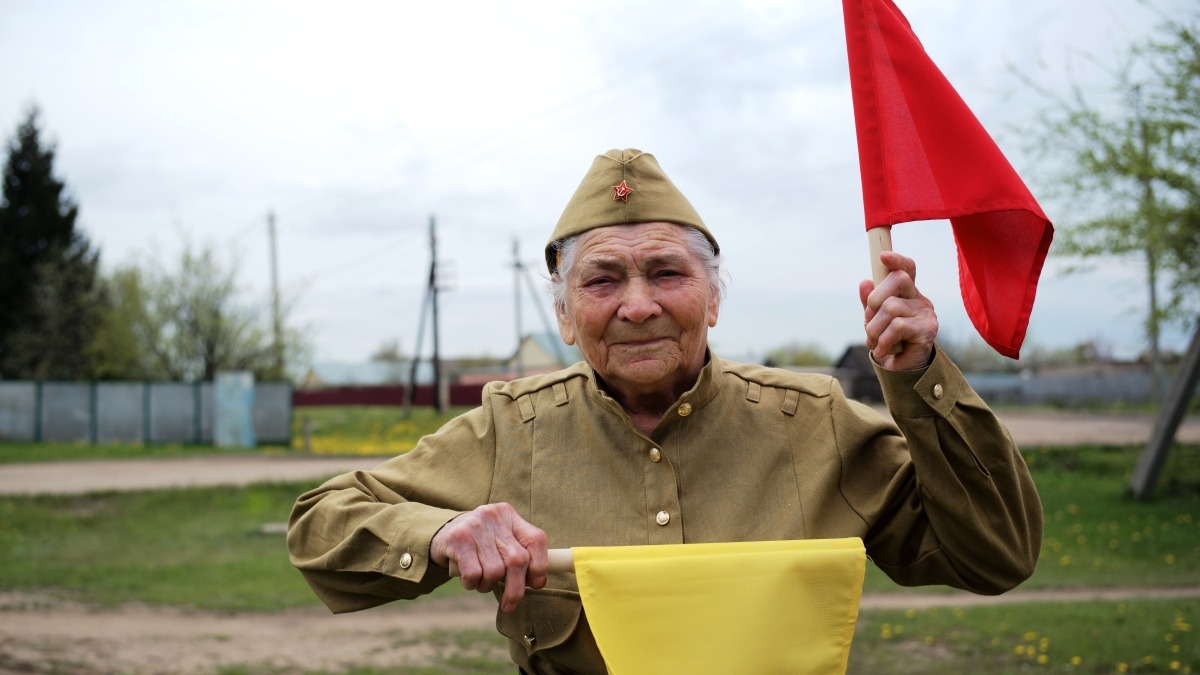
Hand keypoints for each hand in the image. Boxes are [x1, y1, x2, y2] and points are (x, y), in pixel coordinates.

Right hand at [430, 502, 547, 611]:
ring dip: (488, 585)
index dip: (540, 566)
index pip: (536, 540)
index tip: (535, 585)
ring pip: (495, 571)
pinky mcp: (458, 539)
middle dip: (515, 589)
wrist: (442, 533)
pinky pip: (474, 574)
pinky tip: (468, 579)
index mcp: (509, 515)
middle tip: (510, 604)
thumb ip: (519, 555)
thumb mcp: (501, 540)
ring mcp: (475, 526)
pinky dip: (472, 584)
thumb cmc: (480, 543)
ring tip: (481, 581)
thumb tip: (538, 583)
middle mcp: (494, 517)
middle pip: (517, 560)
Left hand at [858, 250, 937, 369]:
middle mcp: (919, 299)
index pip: (907, 269)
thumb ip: (869, 302)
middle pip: (897, 280)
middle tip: (869, 321)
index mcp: (907, 293)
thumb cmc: (889, 340)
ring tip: (874, 342)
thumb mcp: (874, 319)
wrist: (902, 369)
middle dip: (874, 300)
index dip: (897, 260)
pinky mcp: (927, 329)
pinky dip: (883, 340)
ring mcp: (925, 313)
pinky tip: (883, 350)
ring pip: (891, 307)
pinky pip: (897, 327)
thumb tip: (864, 282)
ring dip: (874, 328)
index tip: (882, 257)